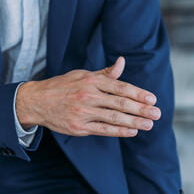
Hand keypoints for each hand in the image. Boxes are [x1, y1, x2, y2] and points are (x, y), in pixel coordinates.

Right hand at [16, 57, 160, 137]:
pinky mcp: (79, 127)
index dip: (138, 93)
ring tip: (149, 124)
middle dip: (141, 109)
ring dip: (134, 122)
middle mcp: (88, 96)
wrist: (36, 102)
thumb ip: (104, 73)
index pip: (120, 87)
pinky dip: (119, 131)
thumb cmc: (62, 86)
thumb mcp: (82, 75)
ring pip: (114, 118)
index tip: (152, 99)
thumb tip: (122, 62)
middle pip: (120, 103)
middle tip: (157, 113)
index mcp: (91, 80)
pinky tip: (132, 131)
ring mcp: (83, 112)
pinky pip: (103, 129)